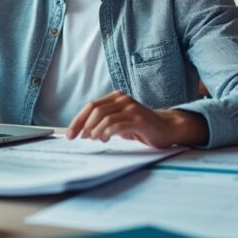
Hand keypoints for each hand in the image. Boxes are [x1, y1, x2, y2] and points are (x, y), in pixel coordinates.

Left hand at [65, 91, 208, 147]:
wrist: (167, 128)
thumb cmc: (141, 126)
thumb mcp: (119, 121)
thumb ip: (103, 122)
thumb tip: (83, 131)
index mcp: (116, 97)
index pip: (91, 106)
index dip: (78, 120)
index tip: (70, 134)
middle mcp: (122, 100)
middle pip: (95, 110)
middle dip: (83, 126)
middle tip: (79, 138)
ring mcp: (131, 108)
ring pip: (105, 117)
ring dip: (95, 130)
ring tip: (94, 139)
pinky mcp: (139, 120)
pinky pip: (117, 125)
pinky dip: (107, 133)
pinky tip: (105, 139)